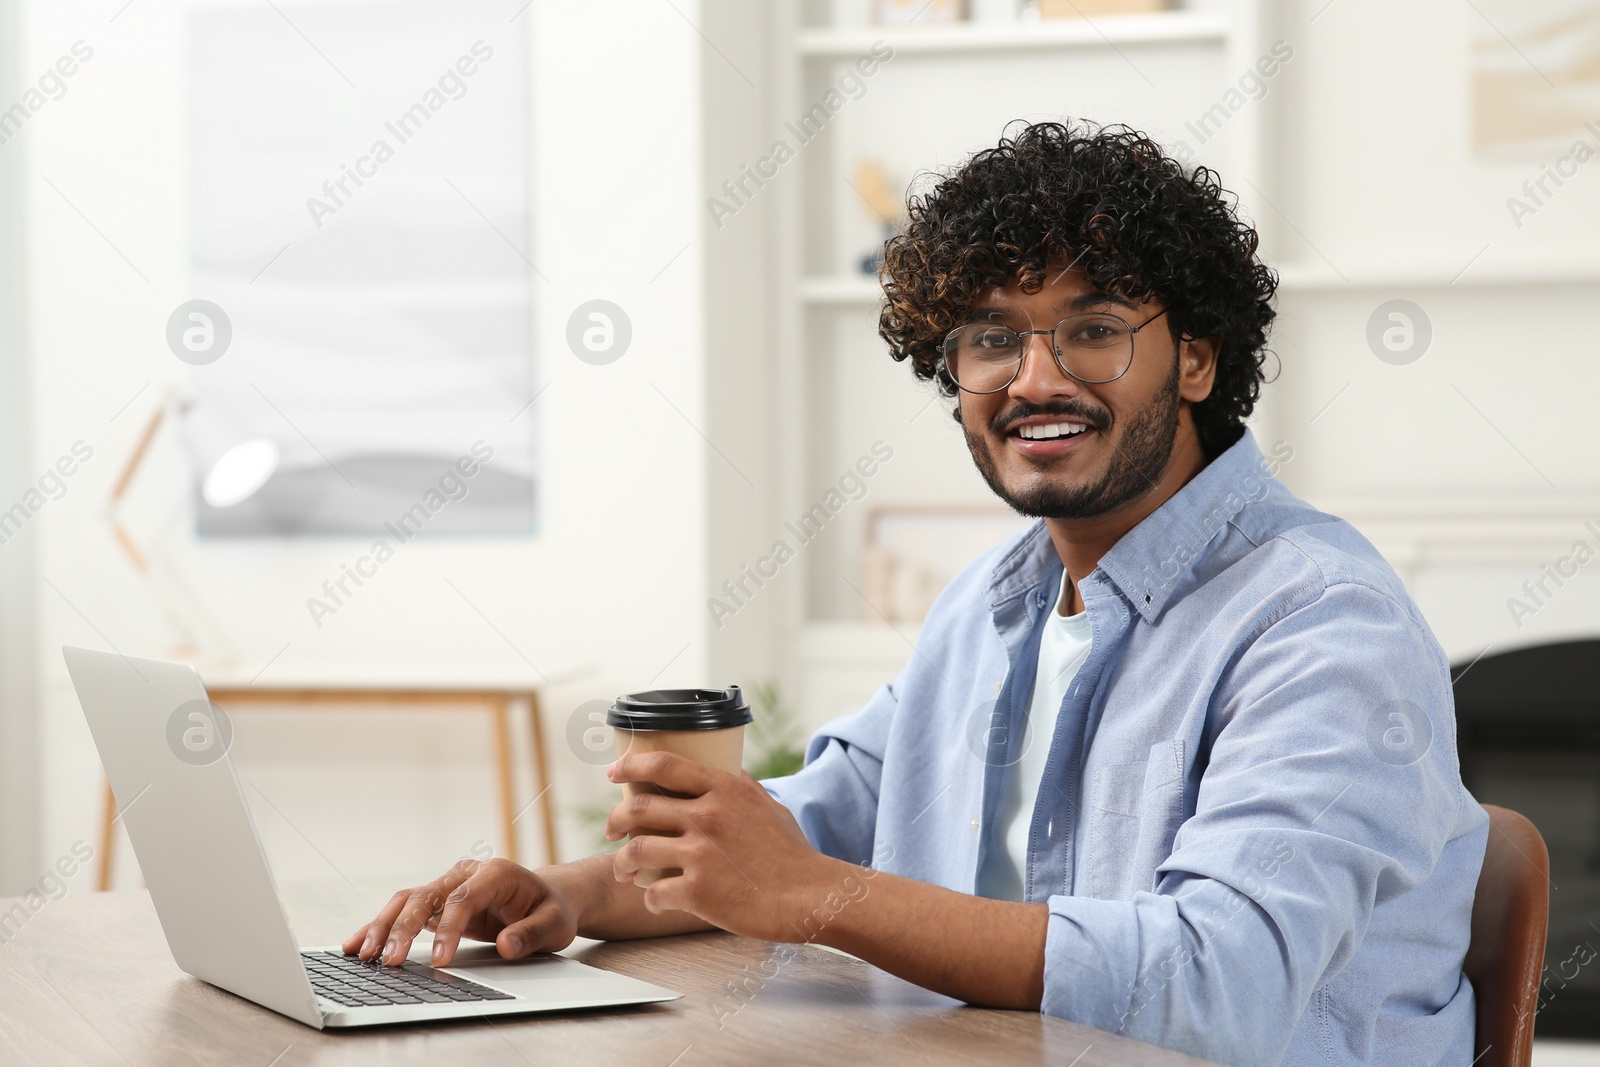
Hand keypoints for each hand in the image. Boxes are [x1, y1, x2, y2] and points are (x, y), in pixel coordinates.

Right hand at [341, 858, 580, 966]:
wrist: (547, 898)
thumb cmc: (551, 909)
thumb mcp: (555, 923)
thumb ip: (532, 933)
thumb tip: (507, 946)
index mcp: (495, 872)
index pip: (464, 898)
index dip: (450, 928)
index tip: (441, 960)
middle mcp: (466, 874)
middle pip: (427, 895)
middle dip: (405, 928)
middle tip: (391, 961)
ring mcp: (448, 886)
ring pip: (408, 900)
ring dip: (384, 927)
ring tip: (364, 955)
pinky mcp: (437, 902)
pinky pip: (404, 911)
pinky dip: (381, 927)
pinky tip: (358, 945)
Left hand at [604, 752, 836, 942]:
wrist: (811, 895)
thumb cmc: (794, 854)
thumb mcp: (769, 806)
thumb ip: (742, 789)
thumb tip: (724, 772)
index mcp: (724, 790)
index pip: (664, 764)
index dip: (631, 766)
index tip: (614, 773)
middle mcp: (707, 817)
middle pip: (638, 808)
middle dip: (614, 820)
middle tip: (610, 831)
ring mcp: (700, 855)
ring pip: (636, 850)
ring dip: (621, 862)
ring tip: (622, 871)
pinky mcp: (698, 892)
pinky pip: (654, 893)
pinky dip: (650, 899)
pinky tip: (656, 902)